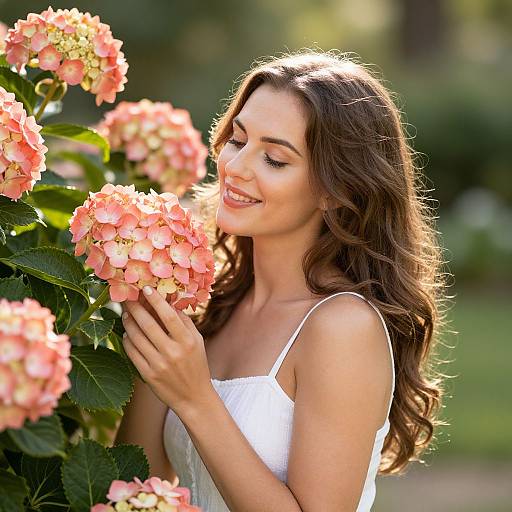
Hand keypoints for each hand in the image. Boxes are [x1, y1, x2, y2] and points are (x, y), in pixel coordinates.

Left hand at [121, 286, 214, 418]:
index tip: (146, 288)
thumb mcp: (197, 341)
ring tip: (126, 313)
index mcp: (187, 341)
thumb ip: (184, 322)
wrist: (194, 397)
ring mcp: (159, 365)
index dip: (156, 300)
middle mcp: (173, 352)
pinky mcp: (148, 376)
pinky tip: (127, 333)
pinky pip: (132, 353)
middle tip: (128, 297)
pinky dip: (127, 340)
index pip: (168, 316)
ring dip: (128, 322)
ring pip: (137, 337)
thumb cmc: (196, 364)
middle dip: (136, 308)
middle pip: (148, 324)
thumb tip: (169, 301)